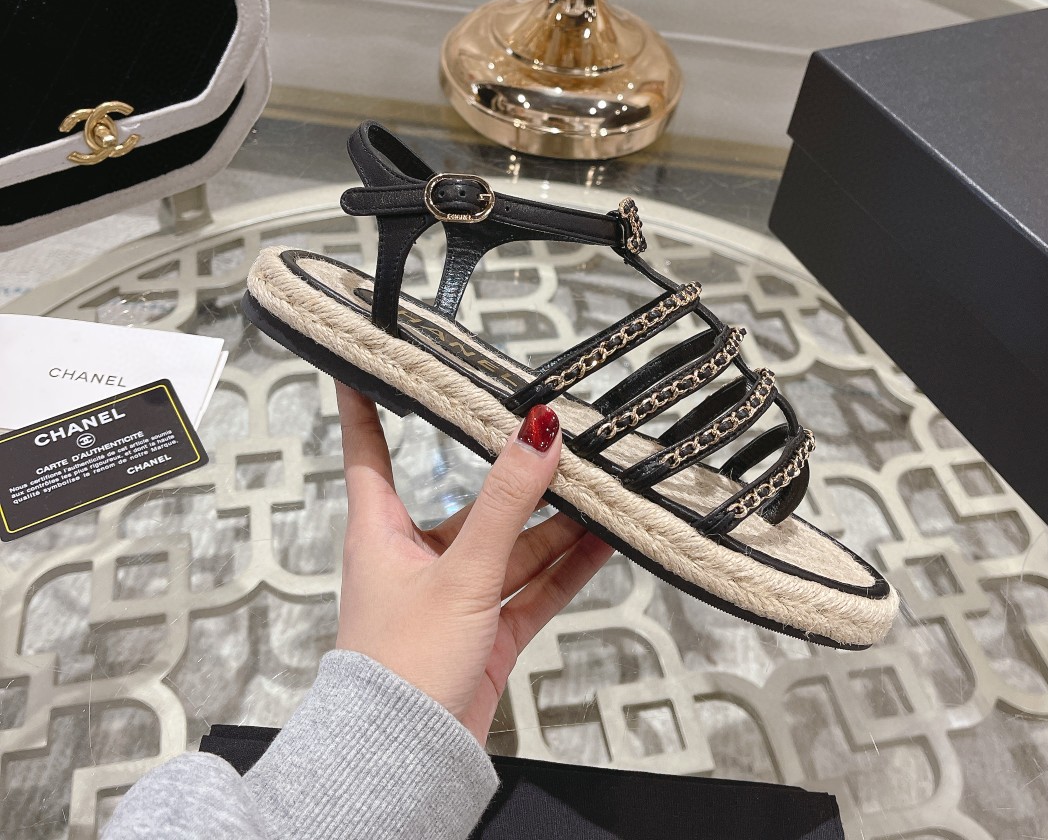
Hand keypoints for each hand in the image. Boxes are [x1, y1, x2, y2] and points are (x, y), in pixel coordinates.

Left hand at [334, 383, 611, 742]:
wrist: (407, 761)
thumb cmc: (397, 669)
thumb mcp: (461, 572)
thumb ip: (505, 504)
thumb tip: (535, 436)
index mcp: (381, 532)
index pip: (370, 448)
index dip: (369, 403)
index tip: (371, 361)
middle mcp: (416, 557)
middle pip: (472, 502)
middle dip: (517, 478)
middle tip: (556, 439)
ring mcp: (455, 595)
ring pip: (512, 545)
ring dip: (555, 525)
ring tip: (600, 491)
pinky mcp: (486, 631)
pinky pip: (533, 587)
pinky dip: (567, 567)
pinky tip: (603, 542)